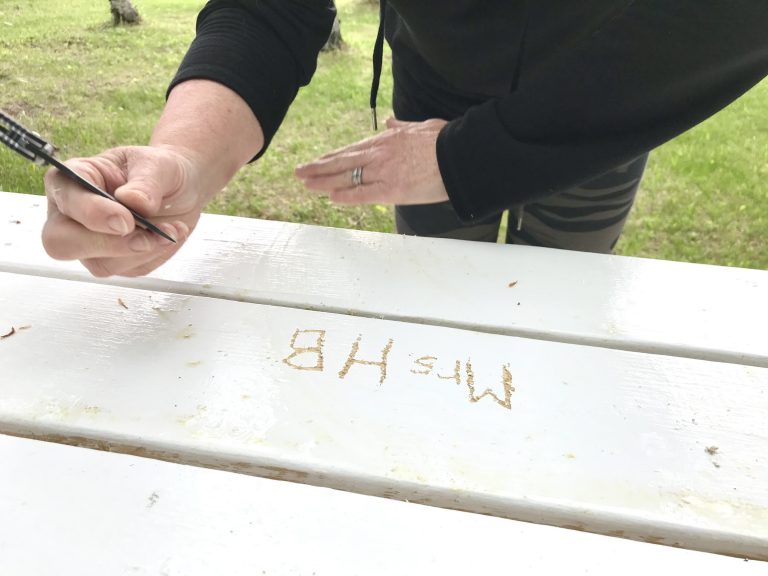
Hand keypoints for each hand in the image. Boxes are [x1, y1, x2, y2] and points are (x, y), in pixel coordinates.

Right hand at [42, 145, 201, 276]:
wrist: (182, 189)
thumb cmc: (159, 170)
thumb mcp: (158, 164)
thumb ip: (145, 182)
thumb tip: (132, 201)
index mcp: (71, 180)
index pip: (65, 200)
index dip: (92, 214)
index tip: (126, 220)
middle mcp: (71, 215)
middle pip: (61, 244)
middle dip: (107, 244)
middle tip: (145, 238)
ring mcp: (89, 243)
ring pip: (100, 264)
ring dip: (141, 251)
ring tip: (170, 229)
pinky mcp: (114, 261)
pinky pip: (129, 269)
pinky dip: (155, 255)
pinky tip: (170, 235)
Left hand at [295, 117, 449, 205]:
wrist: (459, 155)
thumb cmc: (445, 141)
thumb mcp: (421, 126)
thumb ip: (402, 125)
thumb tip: (389, 120)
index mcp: (386, 140)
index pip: (352, 150)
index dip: (333, 157)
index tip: (318, 160)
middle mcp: (380, 155)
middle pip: (342, 161)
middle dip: (318, 167)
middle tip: (299, 171)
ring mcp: (384, 172)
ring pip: (347, 176)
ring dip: (323, 181)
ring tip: (305, 183)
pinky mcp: (391, 190)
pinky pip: (363, 193)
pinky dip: (346, 195)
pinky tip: (331, 197)